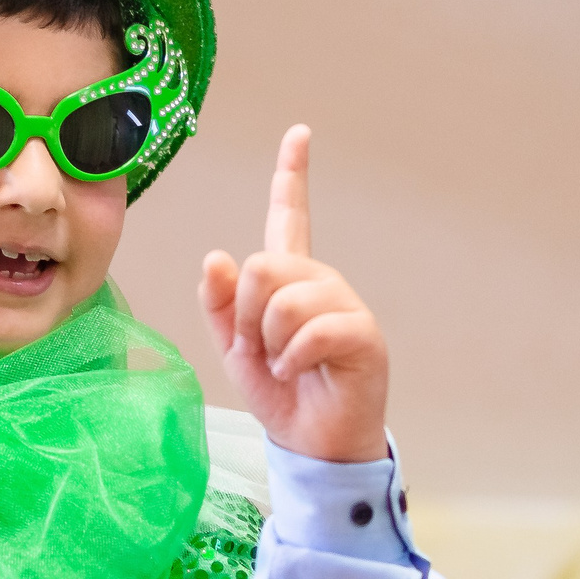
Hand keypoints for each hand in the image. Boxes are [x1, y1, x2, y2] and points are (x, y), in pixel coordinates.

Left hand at [200, 125, 390, 463]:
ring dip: (270, 341)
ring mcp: (345, 305)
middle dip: (247, 315)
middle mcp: (321, 282)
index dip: (292, 175)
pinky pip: (312, 329)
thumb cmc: (281, 394)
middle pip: (264, 265)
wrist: (312, 444)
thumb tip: (217, 257)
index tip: (299, 134)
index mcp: (292, 279)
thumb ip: (220, 304)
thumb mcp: (234, 348)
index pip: (290, 217)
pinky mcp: (362, 334)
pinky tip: (300, 372)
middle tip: (261, 349)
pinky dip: (293, 357)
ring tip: (284, 364)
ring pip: (284, 298)